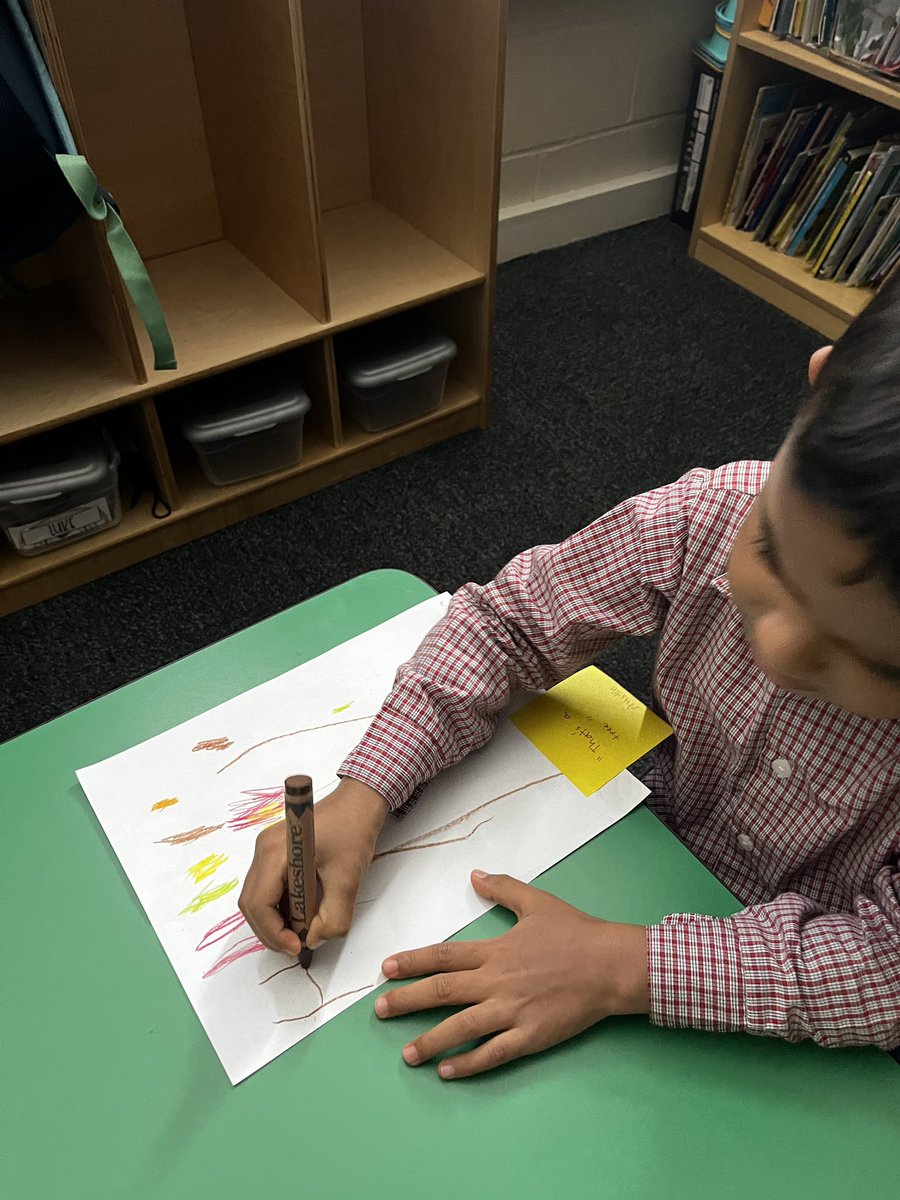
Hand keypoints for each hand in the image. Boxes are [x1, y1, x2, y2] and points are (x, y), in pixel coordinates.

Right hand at [238, 777, 388, 955]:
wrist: (359, 801)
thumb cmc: (353, 830)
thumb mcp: (348, 878)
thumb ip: (333, 917)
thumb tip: (314, 940)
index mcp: (274, 852)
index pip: (258, 903)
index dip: (274, 932)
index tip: (298, 947)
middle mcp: (263, 850)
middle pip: (252, 903)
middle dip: (273, 931)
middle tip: (298, 945)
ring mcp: (267, 851)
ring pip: (259, 897)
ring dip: (278, 920)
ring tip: (304, 930)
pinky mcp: (276, 853)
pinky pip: (270, 887)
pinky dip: (283, 906)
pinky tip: (304, 911)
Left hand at [375, 870, 648, 1078]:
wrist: (611, 965)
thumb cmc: (576, 933)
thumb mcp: (537, 902)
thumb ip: (503, 889)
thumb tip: (475, 875)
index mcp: (496, 950)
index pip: (444, 956)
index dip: (413, 962)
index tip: (387, 968)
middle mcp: (497, 982)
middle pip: (443, 992)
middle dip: (408, 1001)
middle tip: (380, 1010)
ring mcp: (512, 1012)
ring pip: (461, 1028)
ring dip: (431, 1041)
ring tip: (407, 1054)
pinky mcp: (529, 1036)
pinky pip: (492, 1053)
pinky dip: (468, 1064)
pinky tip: (448, 1071)